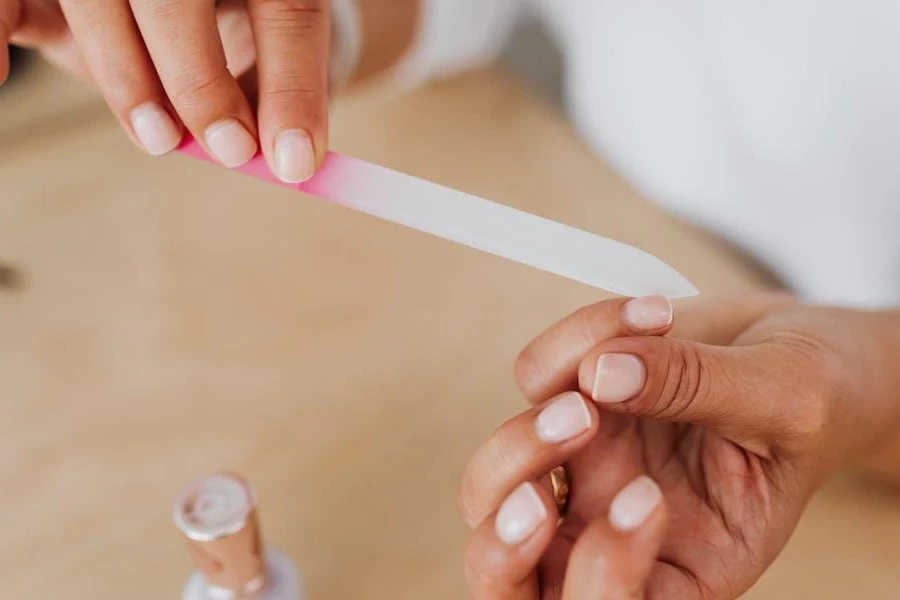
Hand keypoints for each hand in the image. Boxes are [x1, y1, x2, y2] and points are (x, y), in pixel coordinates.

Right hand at [0, 0, 328, 181]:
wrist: (187, 3)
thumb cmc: (230, 26)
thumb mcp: (262, 53)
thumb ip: (272, 94)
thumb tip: (291, 161)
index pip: (284, 8)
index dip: (292, 86)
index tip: (296, 161)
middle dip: (203, 81)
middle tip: (231, 150)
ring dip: (127, 77)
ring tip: (160, 138)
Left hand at [460, 294, 899, 597]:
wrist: (801, 346)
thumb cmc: (815, 396)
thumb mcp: (786, 398)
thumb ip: (701, 389)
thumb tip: (603, 374)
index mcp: (682, 568)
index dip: (602, 576)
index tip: (647, 496)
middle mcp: (615, 529)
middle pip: (510, 574)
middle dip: (509, 528)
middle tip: (572, 443)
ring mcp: (585, 470)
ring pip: (495, 483)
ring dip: (532, 422)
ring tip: (611, 364)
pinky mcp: (571, 403)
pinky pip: (534, 380)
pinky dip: (575, 339)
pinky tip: (649, 316)